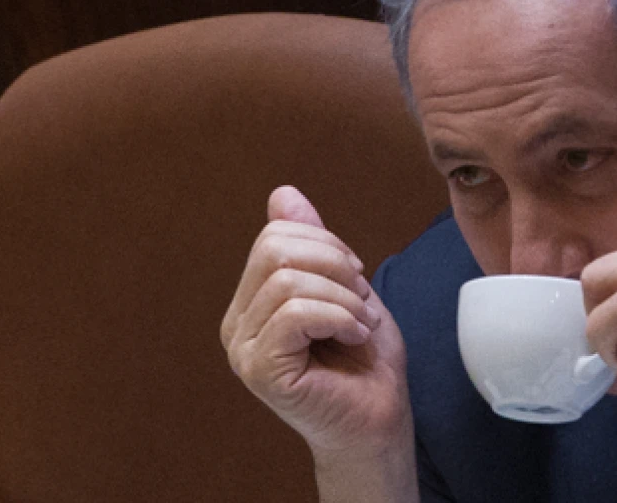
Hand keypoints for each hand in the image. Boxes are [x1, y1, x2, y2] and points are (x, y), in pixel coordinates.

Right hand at [220, 186, 411, 455]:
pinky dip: (337, 316)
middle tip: (359, 297)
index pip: (274, 237)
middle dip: (333, 263)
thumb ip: (311, 244)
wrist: (379, 423)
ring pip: (288, 281)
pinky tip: (354, 336)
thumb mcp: (343, 287)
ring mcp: (243, 350)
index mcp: (251, 302)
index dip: (326, 244)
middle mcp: (237, 325)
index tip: (356, 277)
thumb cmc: (364, 364)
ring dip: (342, 297)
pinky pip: (295, 314)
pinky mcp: (260, 370)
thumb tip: (283, 193)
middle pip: (274, 250)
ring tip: (359, 323)